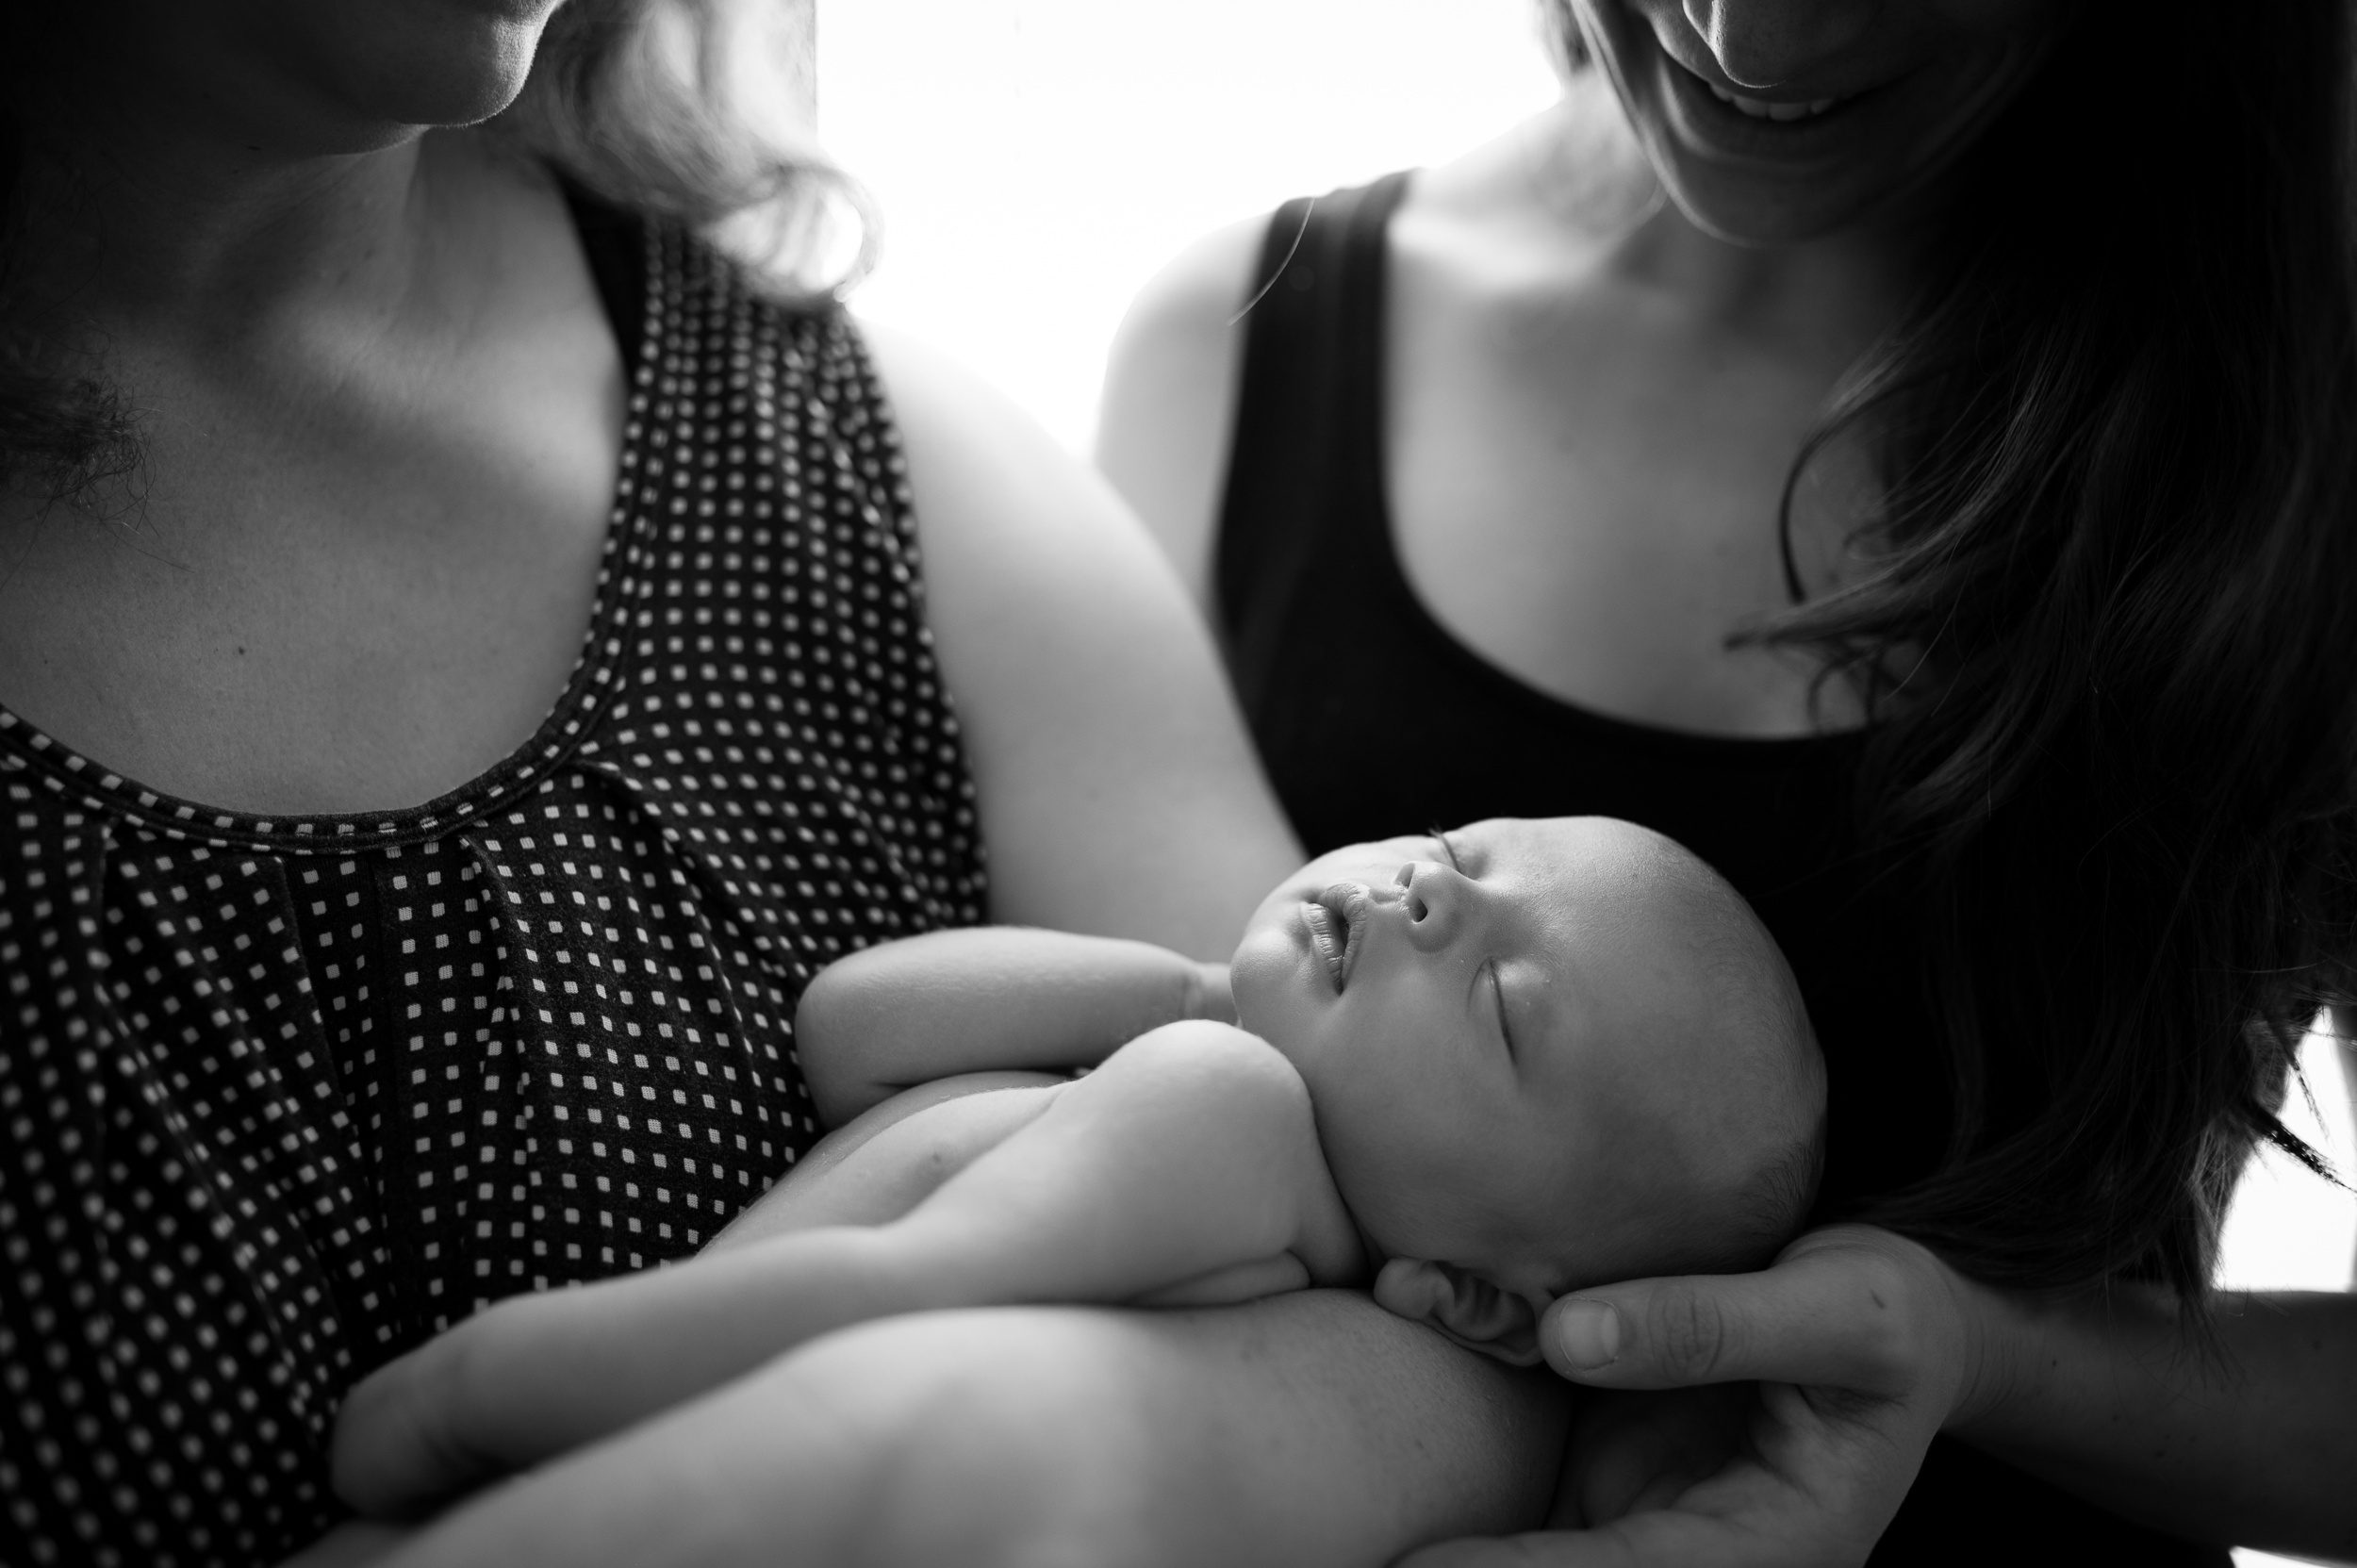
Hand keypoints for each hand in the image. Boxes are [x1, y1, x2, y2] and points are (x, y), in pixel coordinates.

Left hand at [1396, 1225, 1986, 1567]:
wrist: (1887, 1314)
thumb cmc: (1887, 1318)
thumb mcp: (1846, 1314)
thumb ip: (1713, 1324)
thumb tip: (1571, 1333)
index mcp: (1767, 1553)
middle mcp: (1687, 1550)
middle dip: (1459, 1565)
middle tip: (1360, 1553)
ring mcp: (1632, 1508)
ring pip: (1514, 1522)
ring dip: (1434, 1492)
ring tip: (1338, 1481)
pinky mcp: (1596, 1455)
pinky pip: (1509, 1444)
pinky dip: (1468, 1375)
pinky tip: (1410, 1321)